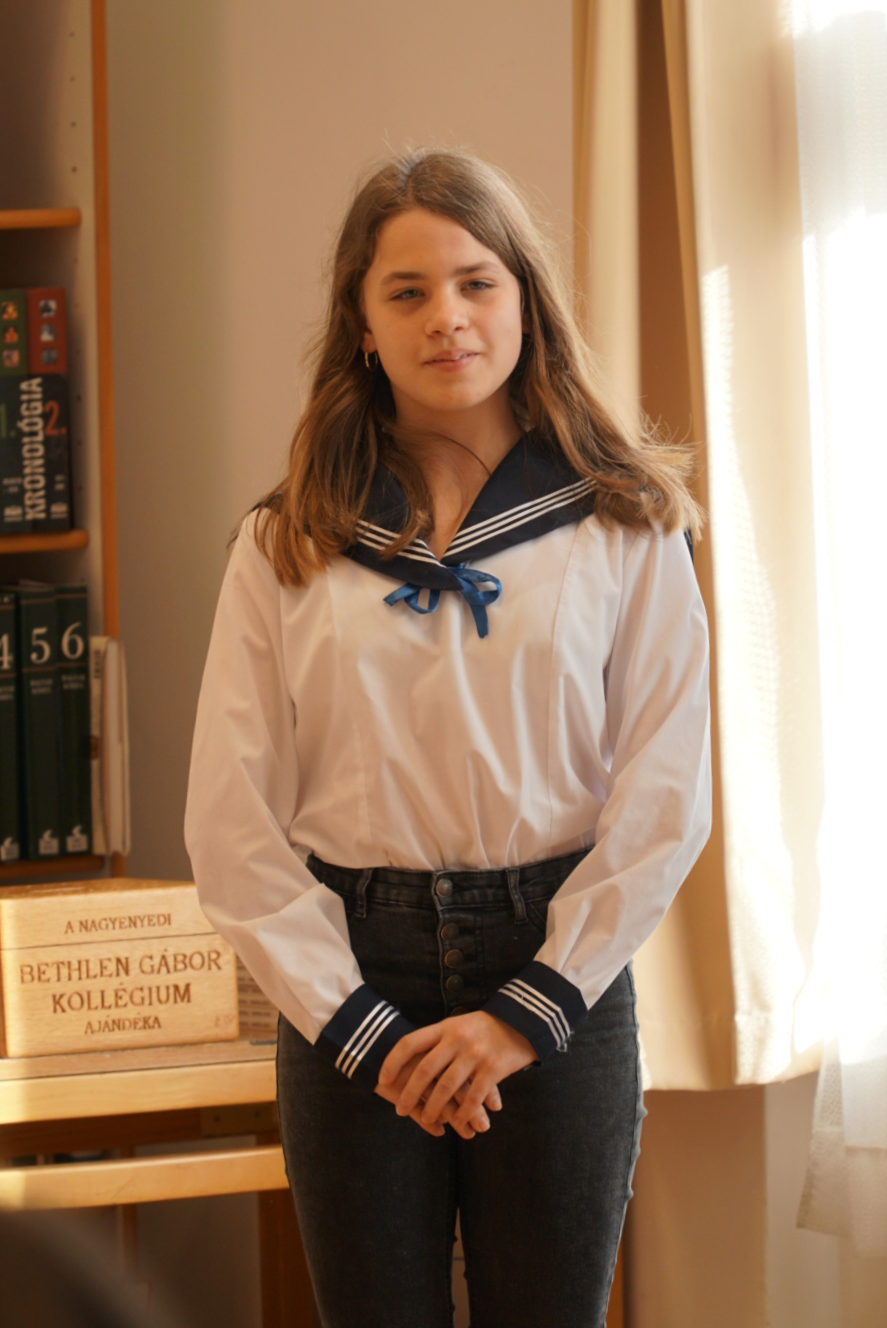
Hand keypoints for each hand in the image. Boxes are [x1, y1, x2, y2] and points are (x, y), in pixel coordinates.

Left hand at [379, 1012, 535, 1134]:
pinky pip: (473, 1096)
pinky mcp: (493, 1069)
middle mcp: (457, 1039)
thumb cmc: (485, 1028)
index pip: (410, 1043)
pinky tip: (457, 1123)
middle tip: (399, 1109)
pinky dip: (463, 1113)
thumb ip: (439, 1041)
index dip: (392, 1062)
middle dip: (409, 1092)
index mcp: (445, 1027)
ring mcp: (475, 1054)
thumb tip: (410, 1060)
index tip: (382, 1080)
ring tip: (427, 1119)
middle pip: (425, 1069)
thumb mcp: (459, 1025)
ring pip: (446, 1086)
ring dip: (434, 1107)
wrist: (523, 1021)